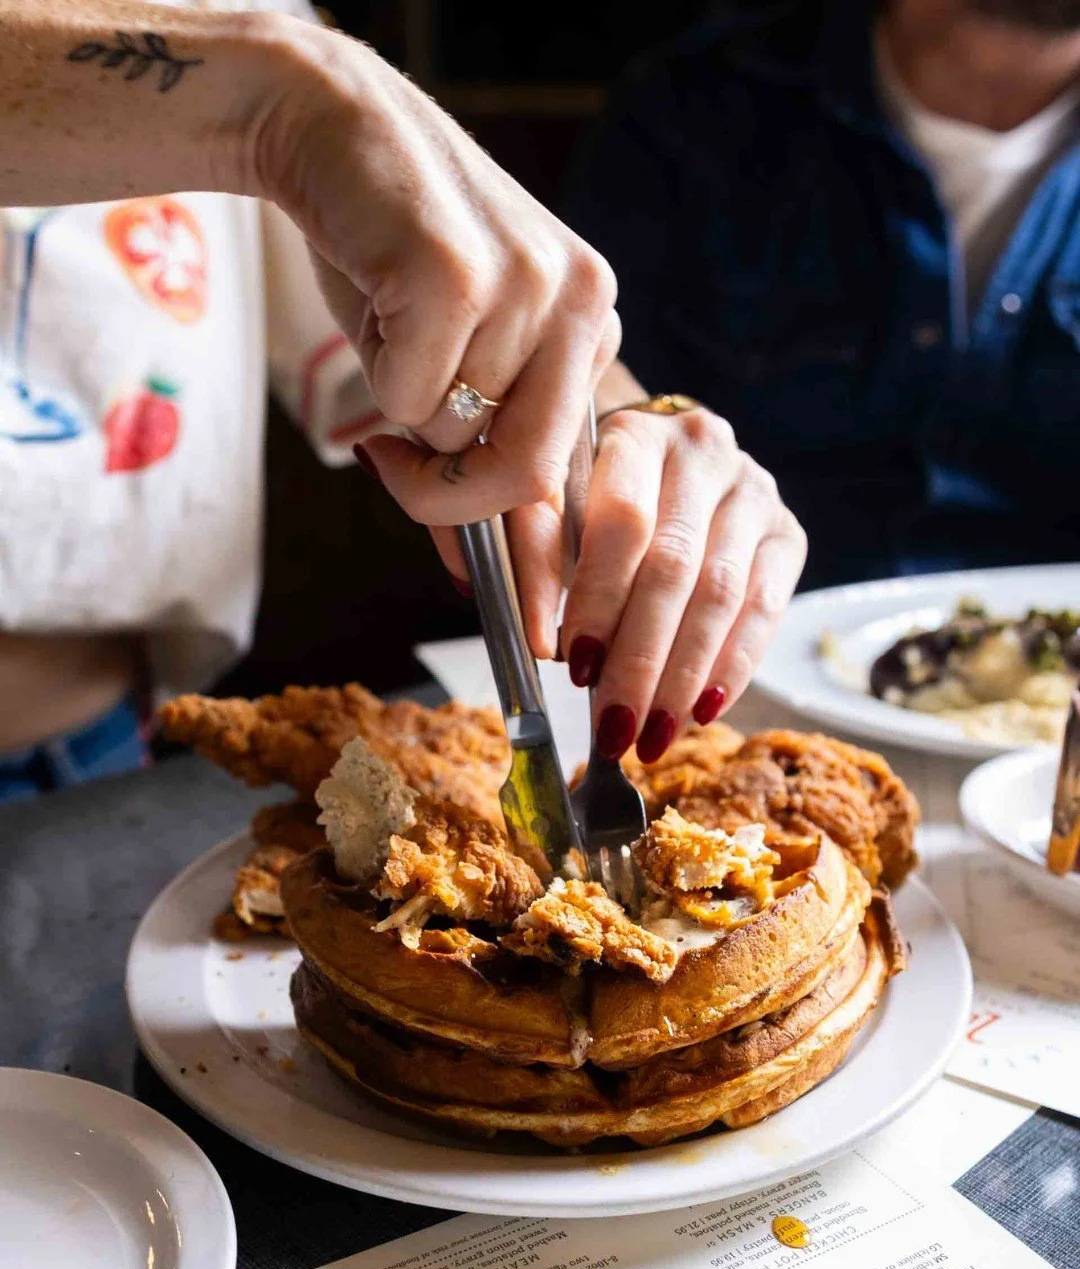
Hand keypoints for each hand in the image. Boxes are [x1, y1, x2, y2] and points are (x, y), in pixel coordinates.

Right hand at [254, 17, 618, 599]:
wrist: (328, 130)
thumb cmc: (386, 255)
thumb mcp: (447, 360)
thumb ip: (471, 452)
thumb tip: (471, 568)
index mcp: (588, 320)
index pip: (572, 469)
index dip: (547, 557)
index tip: (537, 630)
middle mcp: (580, 300)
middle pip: (526, 471)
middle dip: (450, 501)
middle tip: (392, 472)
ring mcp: (529, 284)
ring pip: (452, 434)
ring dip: (399, 409)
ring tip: (388, 324)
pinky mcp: (462, 273)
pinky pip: (409, 398)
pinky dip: (374, 377)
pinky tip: (373, 303)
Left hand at [558, 407, 805, 761]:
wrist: (660, 459)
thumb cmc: (590, 492)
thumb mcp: (548, 509)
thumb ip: (533, 561)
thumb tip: (541, 644)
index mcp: (637, 435)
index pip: (624, 523)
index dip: (600, 600)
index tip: (575, 666)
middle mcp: (705, 452)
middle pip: (675, 569)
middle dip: (641, 660)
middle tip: (615, 727)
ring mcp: (755, 491)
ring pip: (722, 597)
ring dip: (684, 677)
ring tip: (652, 735)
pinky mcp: (786, 533)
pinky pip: (765, 611)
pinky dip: (732, 668)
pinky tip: (700, 710)